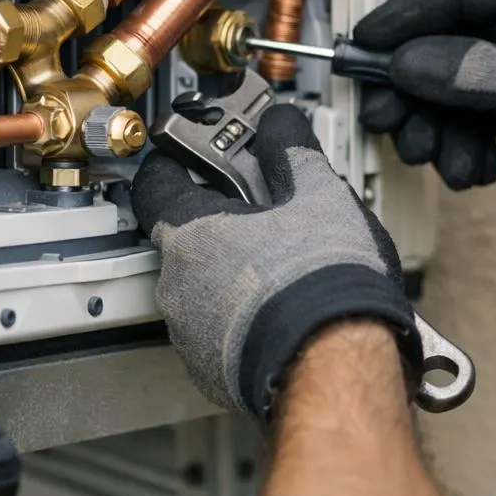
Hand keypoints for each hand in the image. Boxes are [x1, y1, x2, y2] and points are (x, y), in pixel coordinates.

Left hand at [130, 104, 421, 418]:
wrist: (340, 368)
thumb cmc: (325, 285)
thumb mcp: (320, 193)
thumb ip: (291, 149)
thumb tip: (280, 125)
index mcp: (192, 232)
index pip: (155, 181)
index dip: (180, 161)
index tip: (205, 153)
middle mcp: (178, 284)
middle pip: (186, 236)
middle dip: (223, 222)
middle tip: (268, 214)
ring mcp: (191, 333)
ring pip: (203, 286)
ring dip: (235, 272)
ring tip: (287, 266)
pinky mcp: (213, 371)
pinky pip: (221, 330)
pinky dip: (245, 316)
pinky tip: (286, 308)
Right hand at [354, 0, 495, 204]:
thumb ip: (477, 73)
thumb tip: (409, 63)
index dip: (398, 20)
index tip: (365, 49)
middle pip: (433, 40)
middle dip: (410, 89)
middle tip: (393, 124)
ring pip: (442, 82)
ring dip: (436, 127)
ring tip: (449, 162)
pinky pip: (463, 109)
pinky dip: (460, 142)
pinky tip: (477, 168)